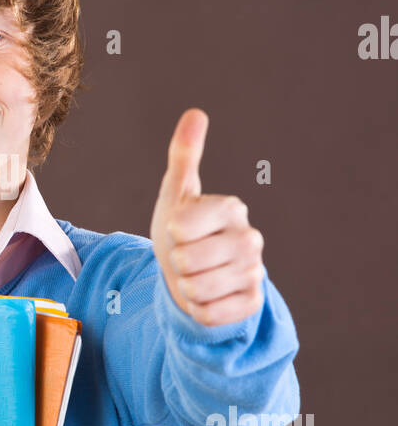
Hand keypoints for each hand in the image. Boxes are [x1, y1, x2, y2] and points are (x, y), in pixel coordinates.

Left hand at [149, 108, 264, 326]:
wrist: (194, 272)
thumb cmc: (182, 230)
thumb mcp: (177, 193)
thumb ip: (185, 153)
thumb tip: (196, 112)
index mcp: (231, 208)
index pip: (180, 227)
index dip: (171, 233)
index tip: (181, 230)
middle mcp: (250, 238)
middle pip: (186, 261)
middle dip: (177, 263)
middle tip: (187, 257)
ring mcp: (254, 272)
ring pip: (197, 289)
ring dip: (186, 286)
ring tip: (196, 275)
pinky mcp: (251, 303)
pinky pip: (209, 314)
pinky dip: (199, 309)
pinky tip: (208, 296)